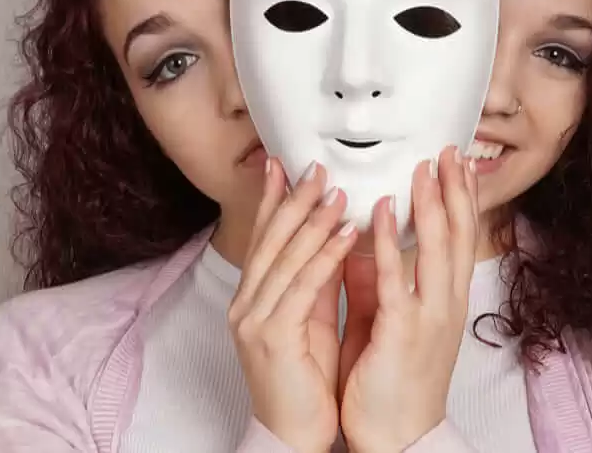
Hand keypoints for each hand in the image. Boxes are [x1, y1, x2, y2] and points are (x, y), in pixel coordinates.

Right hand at [229, 158, 358, 452]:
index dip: (273, 200)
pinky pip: (304, 287)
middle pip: (270, 240)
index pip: (263, 238)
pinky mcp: (272, 337)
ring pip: (286, 257)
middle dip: (294, 199)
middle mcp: (246, 305)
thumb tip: (332, 236)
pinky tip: (346, 234)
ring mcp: (255, 320)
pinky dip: (326, 256)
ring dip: (313, 221)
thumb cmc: (303, 382)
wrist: (291, 435)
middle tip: (317, 166)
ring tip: (337, 191)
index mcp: (252, 299)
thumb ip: (315, 279)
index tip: (284, 165)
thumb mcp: (310, 319)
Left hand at [338, 145, 480, 452]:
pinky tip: (378, 211)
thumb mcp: (394, 322)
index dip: (463, 199)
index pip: (461, 239)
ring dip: (431, 204)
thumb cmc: (394, 383)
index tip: (460, 165)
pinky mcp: (402, 332)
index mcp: (447, 302)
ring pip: (436, 249)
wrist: (397, 436)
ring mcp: (429, 317)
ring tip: (424, 167)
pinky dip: (387, 241)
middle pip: (458, 235)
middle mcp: (446, 304)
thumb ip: (382, 282)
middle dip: (455, 190)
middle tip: (451, 151)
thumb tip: (366, 245)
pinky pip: (395, 278)